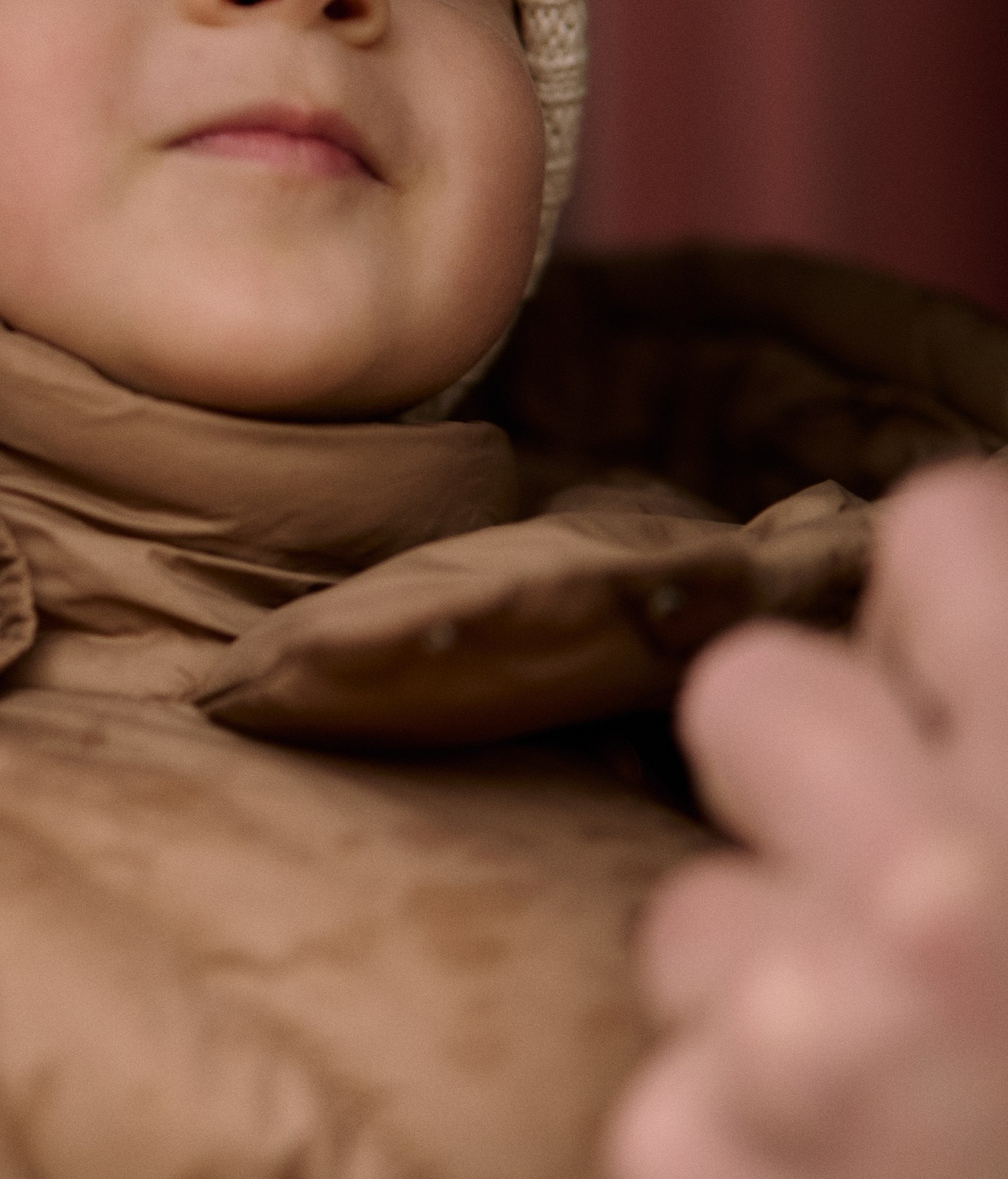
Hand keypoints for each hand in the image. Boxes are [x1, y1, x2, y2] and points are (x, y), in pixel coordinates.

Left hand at [607, 460, 1007, 1178]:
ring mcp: (811, 1048)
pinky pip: (676, 1106)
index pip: (939, 537)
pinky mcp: (705, 1168)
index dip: (962, 624)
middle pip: (753, 695)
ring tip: (930, 1100)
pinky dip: (755, 1156)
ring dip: (789, 996)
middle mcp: (945, 898)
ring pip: (698, 918)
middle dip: (831, 782)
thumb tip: (954, 678)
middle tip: (940, 904)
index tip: (978, 694)